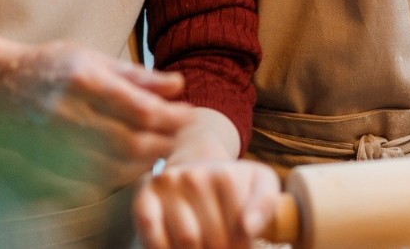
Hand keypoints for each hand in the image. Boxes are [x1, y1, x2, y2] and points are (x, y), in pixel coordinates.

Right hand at [0, 40, 195, 187]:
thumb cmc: (51, 67)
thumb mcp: (93, 58)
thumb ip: (137, 75)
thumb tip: (177, 84)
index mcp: (84, 82)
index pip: (141, 110)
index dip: (172, 117)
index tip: (188, 113)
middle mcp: (71, 116)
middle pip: (133, 143)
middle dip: (165, 142)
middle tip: (179, 134)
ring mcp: (59, 145)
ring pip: (118, 168)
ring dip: (147, 162)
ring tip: (160, 147)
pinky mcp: (51, 166)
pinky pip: (97, 181)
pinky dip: (122, 175)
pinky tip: (132, 162)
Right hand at [135, 159, 280, 248]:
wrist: (195, 170)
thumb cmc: (231, 188)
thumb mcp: (260, 186)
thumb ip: (266, 204)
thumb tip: (249, 227)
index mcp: (226, 176)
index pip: (240, 231)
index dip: (243, 247)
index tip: (241, 246)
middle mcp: (194, 175)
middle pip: (214, 241)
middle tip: (222, 247)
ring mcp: (167, 185)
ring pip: (187, 241)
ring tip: (203, 247)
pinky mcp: (143, 196)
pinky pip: (152, 234)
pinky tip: (177, 248)